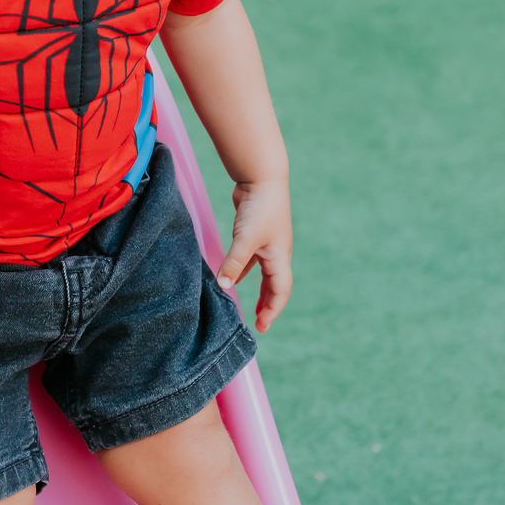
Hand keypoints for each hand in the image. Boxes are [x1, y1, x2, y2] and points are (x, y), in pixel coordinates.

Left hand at [216, 179, 292, 333]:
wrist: (262, 178)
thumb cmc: (260, 208)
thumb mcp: (246, 239)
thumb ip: (234, 263)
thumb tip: (224, 287)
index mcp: (280, 257)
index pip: (280, 291)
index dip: (272, 310)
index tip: (261, 326)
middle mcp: (276, 253)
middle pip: (275, 285)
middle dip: (268, 304)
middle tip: (260, 322)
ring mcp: (266, 243)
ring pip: (263, 274)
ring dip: (257, 290)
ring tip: (250, 306)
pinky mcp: (254, 233)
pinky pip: (251, 259)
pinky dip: (244, 270)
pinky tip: (234, 277)